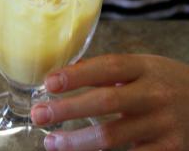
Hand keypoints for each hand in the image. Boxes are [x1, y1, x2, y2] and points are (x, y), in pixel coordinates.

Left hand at [31, 54, 188, 150]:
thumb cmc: (164, 81)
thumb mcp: (142, 66)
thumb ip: (110, 71)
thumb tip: (67, 74)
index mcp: (144, 67)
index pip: (107, 67)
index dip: (76, 75)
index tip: (49, 83)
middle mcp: (154, 94)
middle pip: (105, 101)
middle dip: (67, 109)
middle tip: (38, 114)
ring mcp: (164, 124)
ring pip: (113, 136)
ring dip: (77, 141)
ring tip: (51, 142)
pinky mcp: (171, 150)